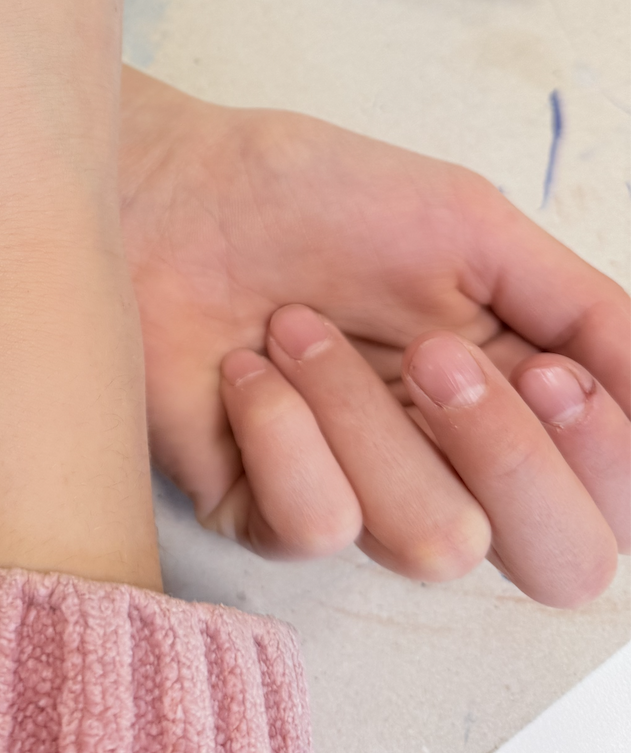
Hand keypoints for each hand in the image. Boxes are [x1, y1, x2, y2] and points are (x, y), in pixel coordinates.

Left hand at [121, 73, 628, 606]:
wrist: (167, 191)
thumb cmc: (307, 194)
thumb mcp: (471, 223)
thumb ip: (587, 310)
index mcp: (515, 399)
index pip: (617, 503)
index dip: (600, 455)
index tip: (544, 370)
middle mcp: (452, 465)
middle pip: (560, 561)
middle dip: (505, 452)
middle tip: (430, 356)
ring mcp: (361, 497)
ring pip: (437, 541)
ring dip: (362, 409)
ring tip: (293, 325)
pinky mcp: (267, 516)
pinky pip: (319, 525)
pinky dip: (283, 428)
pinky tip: (242, 369)